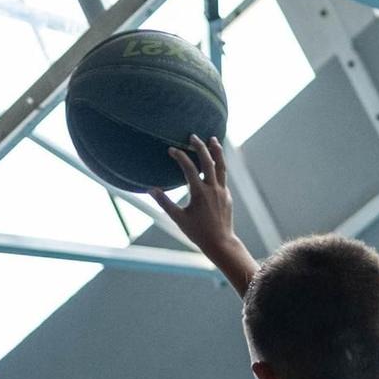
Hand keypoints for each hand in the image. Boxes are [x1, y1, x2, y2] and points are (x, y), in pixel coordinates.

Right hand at [152, 136, 235, 251]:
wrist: (220, 242)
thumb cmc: (197, 232)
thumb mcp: (178, 218)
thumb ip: (164, 202)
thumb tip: (150, 190)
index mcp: (199, 193)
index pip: (189, 168)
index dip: (180, 156)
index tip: (172, 149)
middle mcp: (213, 189)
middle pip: (208, 161)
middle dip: (200, 146)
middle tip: (193, 136)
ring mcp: (222, 191)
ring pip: (221, 166)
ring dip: (216, 151)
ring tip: (213, 139)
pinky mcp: (227, 195)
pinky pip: (223, 175)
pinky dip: (219, 165)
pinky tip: (215, 162)